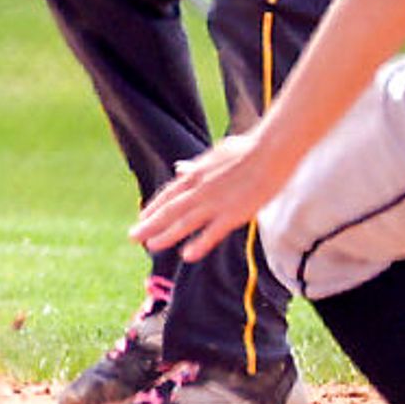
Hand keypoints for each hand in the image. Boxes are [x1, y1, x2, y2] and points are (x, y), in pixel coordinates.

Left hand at [134, 127, 285, 263]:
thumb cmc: (249, 148)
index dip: (155, 207)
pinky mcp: (234, 214)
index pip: (170, 194)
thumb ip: (196, 165)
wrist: (271, 151)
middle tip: (133, 236)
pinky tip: (186, 255)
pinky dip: (199, 244)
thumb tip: (179, 167)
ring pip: (185, 222)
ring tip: (150, 246)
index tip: (142, 217)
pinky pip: (212, 232)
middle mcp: (200, 189)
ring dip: (166, 235)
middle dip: (150, 224)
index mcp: (197, 173)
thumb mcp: (216, 153)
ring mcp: (215, 202)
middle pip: (170, 210)